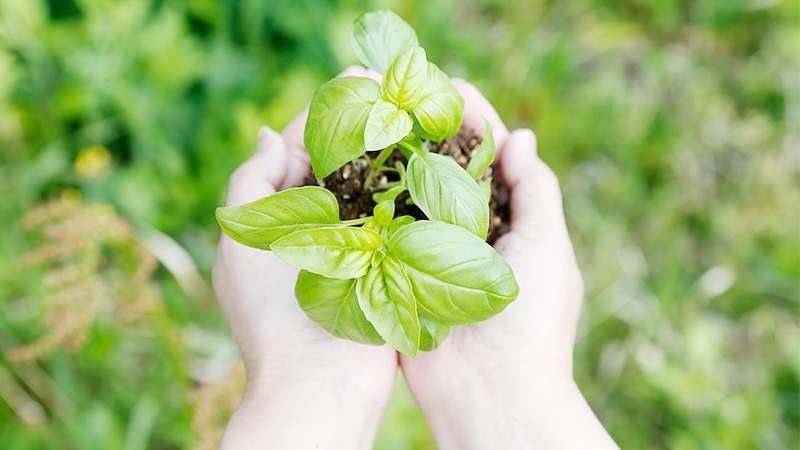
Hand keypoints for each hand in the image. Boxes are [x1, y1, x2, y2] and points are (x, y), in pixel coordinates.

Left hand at [212, 67, 396, 448]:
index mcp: (275, 215)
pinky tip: (426, 161)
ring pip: (369, 185)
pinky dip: (405, 189)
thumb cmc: (271, 312)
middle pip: (337, 162)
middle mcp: (312, 225)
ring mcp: (351, 244)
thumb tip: (264, 134)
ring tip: (412, 115)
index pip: (295, 149)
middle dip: (361, 126)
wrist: (320, 384)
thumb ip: (250, 181)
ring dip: (386, 154)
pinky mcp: (385, 262)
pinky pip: (394, 215)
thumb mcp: (242, 239)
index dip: (320, 113)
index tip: (353, 78)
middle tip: (393, 92)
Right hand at [399, 81, 618, 448]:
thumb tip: (520, 135)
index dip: (472, 119)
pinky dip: (372, 201)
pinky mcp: (399, 275)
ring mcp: (431, 252)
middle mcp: (469, 233)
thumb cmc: (533, 320)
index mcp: (510, 221)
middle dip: (426, 130)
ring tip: (374, 119)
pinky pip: (385, 232)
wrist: (494, 393)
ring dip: (396, 158)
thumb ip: (537, 188)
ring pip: (411, 195)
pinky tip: (354, 169)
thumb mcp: (548, 245)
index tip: (449, 86)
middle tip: (399, 94)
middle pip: (445, 168)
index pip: (489, 158)